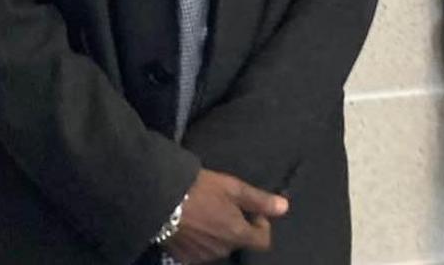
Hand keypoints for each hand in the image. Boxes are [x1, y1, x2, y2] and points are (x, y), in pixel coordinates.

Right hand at [161, 169, 287, 262]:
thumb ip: (259, 200)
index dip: (261, 225)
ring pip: (218, 246)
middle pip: (238, 242)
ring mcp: (201, 256)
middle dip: (235, 226)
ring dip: (217, 234)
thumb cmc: (199, 189)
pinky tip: (189, 224)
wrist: (159, 198)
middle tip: (222, 205)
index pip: (263, 241)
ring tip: (203, 213)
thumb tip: (284, 208)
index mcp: (237, 234)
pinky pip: (199, 251)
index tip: (251, 210)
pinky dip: (199, 240)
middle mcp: (222, 250)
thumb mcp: (232, 188)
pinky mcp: (182, 256)